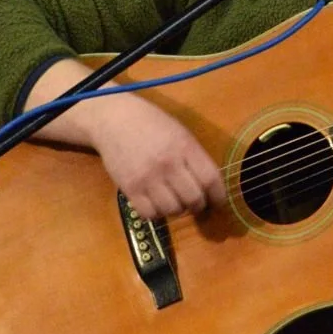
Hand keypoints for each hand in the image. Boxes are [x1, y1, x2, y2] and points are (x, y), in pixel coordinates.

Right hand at [84, 92, 227, 219]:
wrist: (114, 120)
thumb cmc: (151, 124)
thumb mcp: (180, 133)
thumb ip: (195, 157)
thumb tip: (211, 187)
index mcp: (185, 147)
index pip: (211, 180)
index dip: (219, 196)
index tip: (218, 201)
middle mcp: (168, 164)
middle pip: (194, 199)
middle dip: (199, 206)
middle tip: (196, 204)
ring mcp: (147, 178)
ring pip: (173, 210)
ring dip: (178, 210)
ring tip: (175, 201)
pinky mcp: (129, 188)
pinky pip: (150, 214)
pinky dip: (157, 213)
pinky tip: (157, 203)